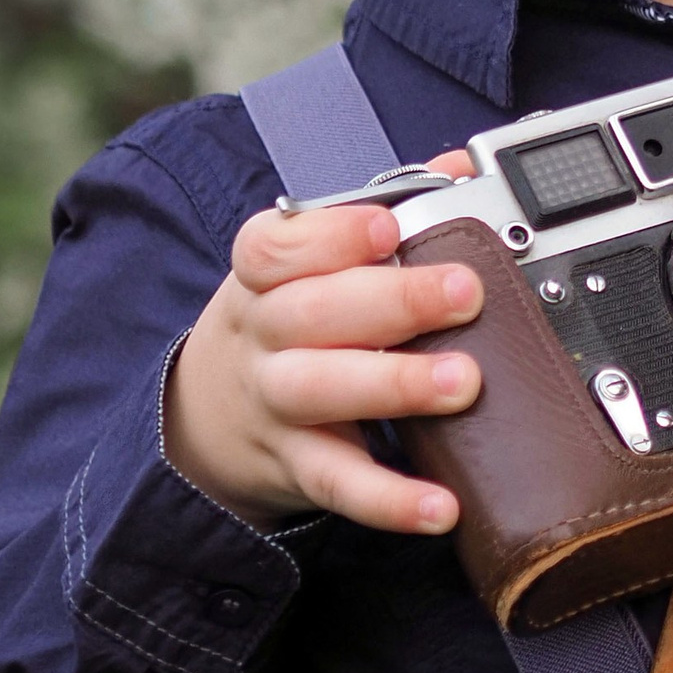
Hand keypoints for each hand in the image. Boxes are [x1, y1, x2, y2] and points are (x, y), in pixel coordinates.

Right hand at [165, 156, 482, 532]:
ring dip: (395, 385)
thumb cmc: (286, 321)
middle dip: (393, 299)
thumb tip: (462, 167)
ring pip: (322, 390)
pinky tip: (441, 505)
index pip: (277, 246)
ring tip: (464, 383)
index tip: (389, 226)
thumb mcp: (309, 265)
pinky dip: (389, 499)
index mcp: (264, 276)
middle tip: (465, 293)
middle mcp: (263, 335)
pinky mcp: (297, 466)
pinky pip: (338, 484)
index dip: (332, 233)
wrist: (207, 421)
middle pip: (312, 312)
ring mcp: (275, 404)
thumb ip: (384, 211)